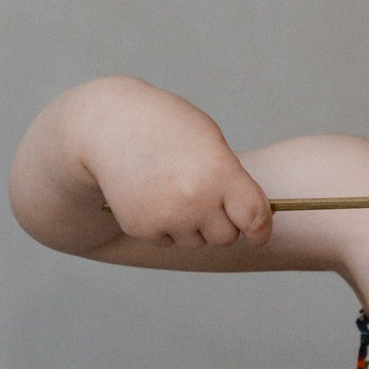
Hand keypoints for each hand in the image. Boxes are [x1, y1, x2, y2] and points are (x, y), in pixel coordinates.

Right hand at [78, 81, 271, 249]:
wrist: (109, 126)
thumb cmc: (165, 126)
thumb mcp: (209, 140)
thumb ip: (232, 179)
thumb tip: (250, 219)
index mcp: (220, 173)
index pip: (255, 219)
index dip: (260, 231)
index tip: (257, 234)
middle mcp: (195, 201)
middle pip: (226, 236)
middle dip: (222, 223)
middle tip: (205, 197)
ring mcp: (166, 217)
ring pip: (196, 242)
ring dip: (193, 226)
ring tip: (175, 190)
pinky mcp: (141, 228)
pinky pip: (168, 241)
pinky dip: (165, 226)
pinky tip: (153, 195)